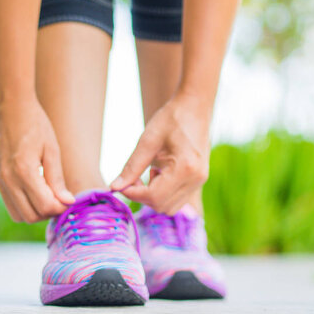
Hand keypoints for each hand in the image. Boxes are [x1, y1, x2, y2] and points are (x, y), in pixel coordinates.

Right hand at [0, 96, 74, 222]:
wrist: (10, 108)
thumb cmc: (35, 124)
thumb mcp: (52, 149)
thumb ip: (57, 179)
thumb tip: (66, 202)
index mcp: (24, 171)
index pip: (44, 206)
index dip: (60, 208)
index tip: (69, 200)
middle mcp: (8, 180)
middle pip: (30, 217)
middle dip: (48, 213)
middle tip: (60, 200)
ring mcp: (0, 180)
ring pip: (18, 215)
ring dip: (35, 212)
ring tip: (48, 196)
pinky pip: (10, 204)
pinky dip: (24, 205)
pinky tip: (36, 191)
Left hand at [110, 92, 210, 213]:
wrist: (194, 107)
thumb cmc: (171, 119)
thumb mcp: (147, 141)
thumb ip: (131, 167)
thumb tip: (114, 187)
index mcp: (185, 168)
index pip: (154, 197)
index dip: (133, 194)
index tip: (121, 184)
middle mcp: (196, 179)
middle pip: (162, 206)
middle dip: (142, 197)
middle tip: (133, 178)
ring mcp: (199, 181)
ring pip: (170, 207)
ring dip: (153, 197)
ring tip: (148, 172)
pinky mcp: (198, 180)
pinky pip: (177, 199)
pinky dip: (163, 193)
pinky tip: (159, 173)